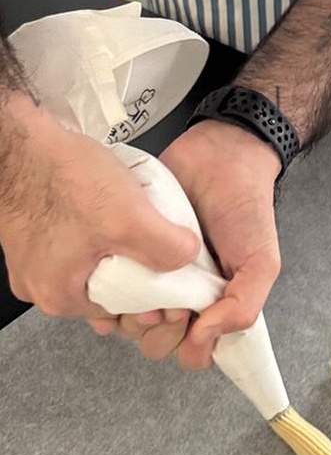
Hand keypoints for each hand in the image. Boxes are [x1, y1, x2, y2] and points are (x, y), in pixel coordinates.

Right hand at [0, 95, 200, 321]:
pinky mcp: (42, 234)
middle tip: (170, 257)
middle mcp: (46, 286)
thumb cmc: (59, 177)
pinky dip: (108, 239)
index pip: (127, 316)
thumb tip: (189, 260)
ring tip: (150, 234)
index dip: (162, 302)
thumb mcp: (129, 219)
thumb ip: (167, 249)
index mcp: (64, 297)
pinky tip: (125, 218)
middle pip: (114, 297)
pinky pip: (86, 247)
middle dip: (146, 281)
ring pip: (101, 270)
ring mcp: (40, 260)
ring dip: (128, 258)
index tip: (182, 282)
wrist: (18, 138)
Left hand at [98, 120, 282, 370]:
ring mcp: (152, 278)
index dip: (191, 348)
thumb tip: (203, 339)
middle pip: (159, 345)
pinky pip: (106, 291)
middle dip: (159, 334)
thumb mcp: (261, 261)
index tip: (190, 323)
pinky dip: (103, 298)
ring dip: (129, 317)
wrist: (219, 156)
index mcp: (217, 308)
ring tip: (139, 288)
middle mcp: (183, 299)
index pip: (198, 353)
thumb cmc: (246, 210)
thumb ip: (244, 306)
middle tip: (166, 302)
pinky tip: (107, 288)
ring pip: (128, 324)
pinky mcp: (126, 255)